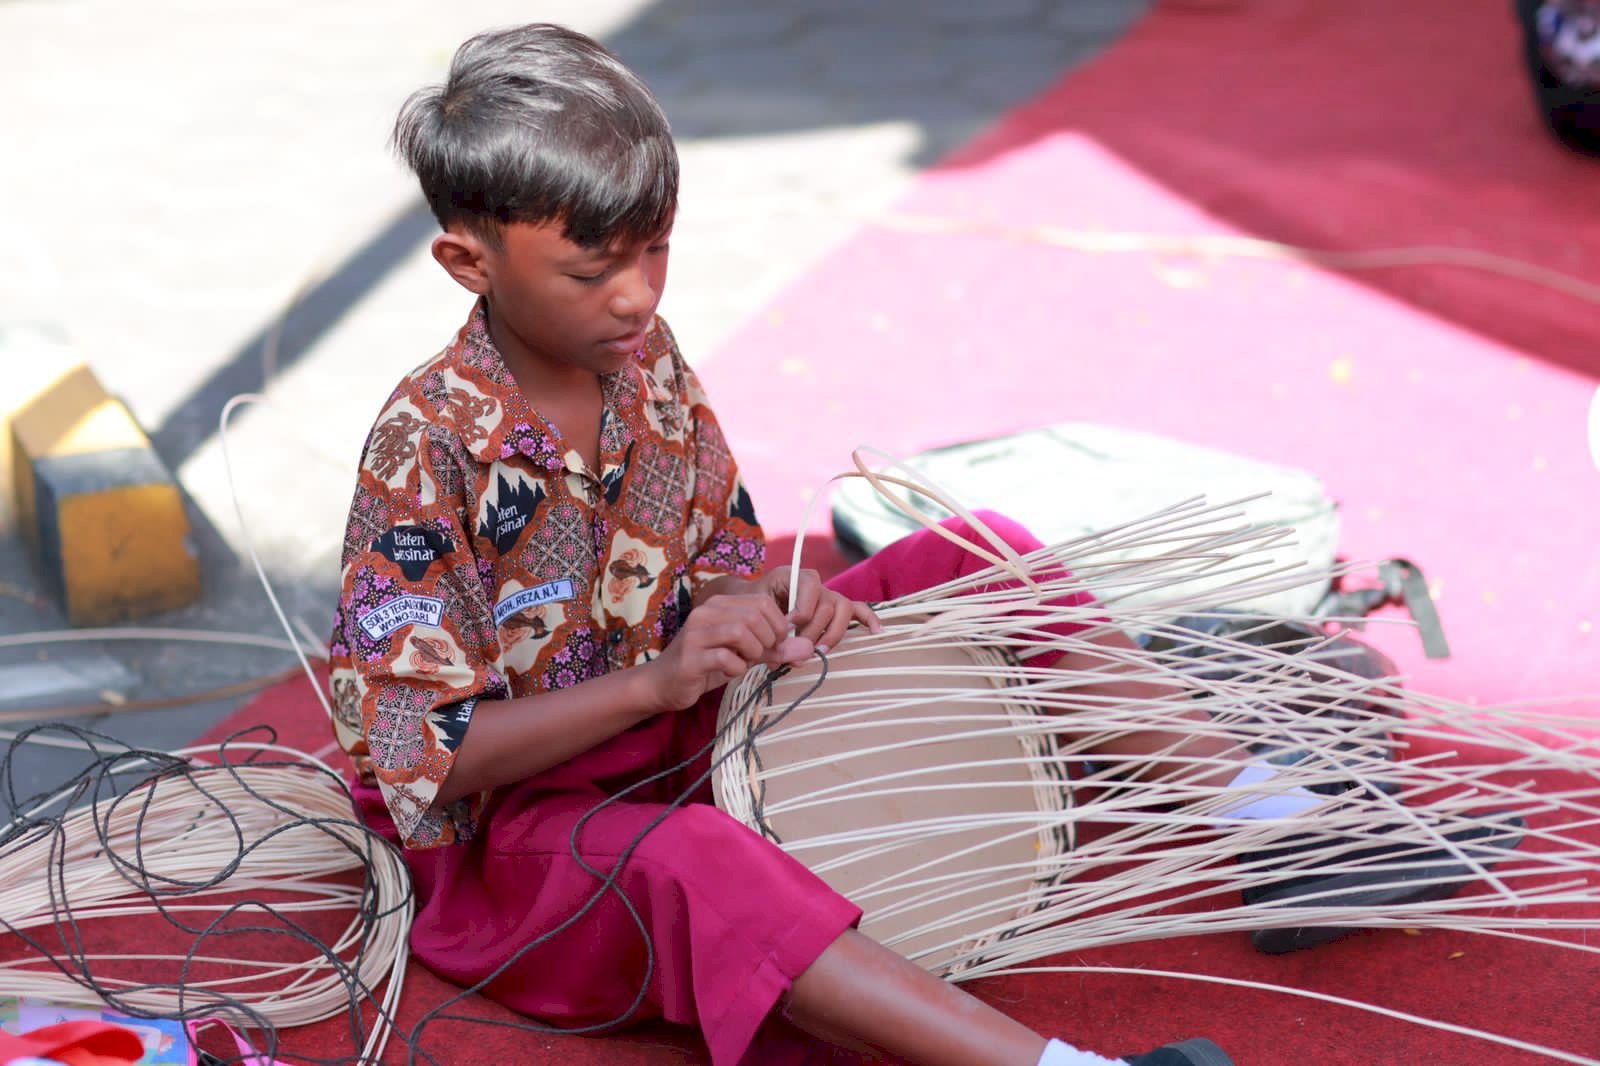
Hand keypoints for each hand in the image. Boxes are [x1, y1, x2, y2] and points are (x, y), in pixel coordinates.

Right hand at [644, 592, 812, 712]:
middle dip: (769, 640)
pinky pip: (726, 658)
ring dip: (753, 652)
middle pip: (755, 616)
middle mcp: (706, 613)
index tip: (777, 644)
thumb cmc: (706, 665)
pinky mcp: (690, 657)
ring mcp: (696, 634)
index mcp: (720, 605)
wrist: (662, 684)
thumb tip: (808, 649)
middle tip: (764, 656)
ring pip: (741, 632)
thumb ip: (774, 649)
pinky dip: (736, 667)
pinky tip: (729, 671)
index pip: (763, 602)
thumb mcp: (744, 654)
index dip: (779, 625)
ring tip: (746, 662)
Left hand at [750, 566, 882, 654]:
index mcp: (796, 575)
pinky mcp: (837, 608)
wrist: (756, 601)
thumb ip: (768, 627)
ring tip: (820, 650)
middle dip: (812, 631)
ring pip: (843, 609)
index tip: (785, 629)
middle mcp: (817, 583)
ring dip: (832, 633)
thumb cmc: (756, 603)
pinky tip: (877, 631)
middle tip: (797, 649)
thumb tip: (780, 656)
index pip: (810, 588)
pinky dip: (869, 619)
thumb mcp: (757, 608)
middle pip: (826, 605)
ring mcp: (830, 595)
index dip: (800, 612)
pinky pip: (859, 610)